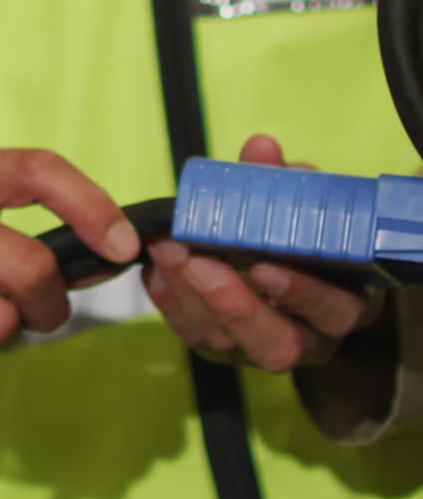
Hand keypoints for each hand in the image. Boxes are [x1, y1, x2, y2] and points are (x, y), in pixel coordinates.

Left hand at [143, 135, 386, 372]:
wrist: (287, 268)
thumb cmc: (304, 234)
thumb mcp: (305, 205)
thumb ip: (285, 180)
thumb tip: (260, 148)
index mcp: (342, 303)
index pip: (333, 310)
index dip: (300, 292)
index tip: (263, 264)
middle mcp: (306, 340)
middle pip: (277, 346)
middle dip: (233, 304)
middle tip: (198, 262)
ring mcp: (257, 350)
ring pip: (225, 342)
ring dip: (190, 295)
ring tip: (166, 249)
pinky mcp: (218, 350)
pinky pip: (191, 335)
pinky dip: (169, 301)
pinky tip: (155, 267)